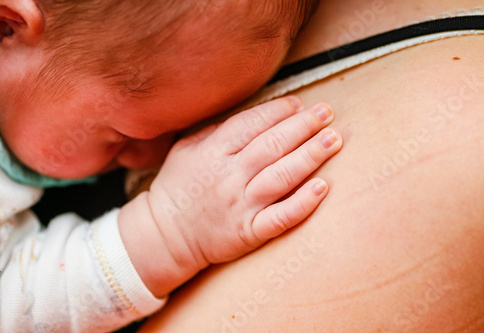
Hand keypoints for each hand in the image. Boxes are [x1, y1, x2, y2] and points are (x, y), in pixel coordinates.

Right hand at [119, 96, 342, 296]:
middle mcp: (228, 176)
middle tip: (326, 113)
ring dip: (310, 156)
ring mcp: (240, 205)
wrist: (166, 236)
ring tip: (333, 140)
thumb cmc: (178, 188)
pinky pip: (280, 217)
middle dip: (303, 126)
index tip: (298, 104)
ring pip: (281, 176)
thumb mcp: (185, 150)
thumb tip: (253, 116)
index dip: (278, 111)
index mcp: (212, 152)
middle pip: (272, 146)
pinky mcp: (248, 232)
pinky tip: (323, 188)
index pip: (251, 124)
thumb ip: (215, 131)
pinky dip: (303, 203)